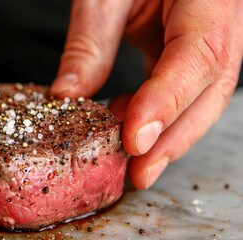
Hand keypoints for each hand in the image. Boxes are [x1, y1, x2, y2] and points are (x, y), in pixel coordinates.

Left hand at [51, 0, 242, 188]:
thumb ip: (89, 43)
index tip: (135, 139)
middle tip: (138, 174)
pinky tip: (128, 123)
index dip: (168, 101)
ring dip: (167, 133)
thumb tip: (67, 97)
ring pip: (201, 96)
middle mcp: (220, 19)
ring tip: (129, 159)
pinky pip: (183, 88)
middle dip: (175, 137)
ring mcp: (211, 35)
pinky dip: (156, 113)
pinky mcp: (191, 48)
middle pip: (210, 88)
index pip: (198, 54)